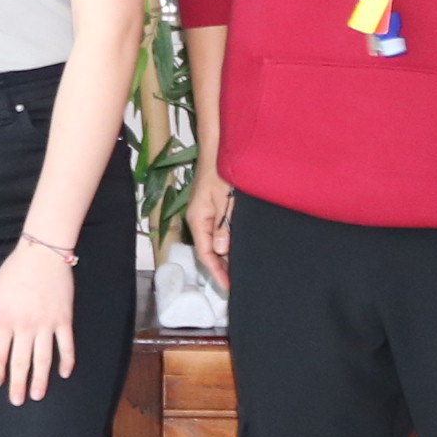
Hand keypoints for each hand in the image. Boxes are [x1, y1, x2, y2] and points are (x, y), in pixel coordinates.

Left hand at [0, 239, 79, 403]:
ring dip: (40, 380)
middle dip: (18, 384)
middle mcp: (24, 325)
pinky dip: (67, 361)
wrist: (43, 253)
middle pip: (20, 362)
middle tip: (17, 401)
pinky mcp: (64, 319)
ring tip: (38, 395)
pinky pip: (66, 345)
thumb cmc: (15, 270)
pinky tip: (64, 374)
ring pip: (43, 359)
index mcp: (4, 319)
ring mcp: (46, 324)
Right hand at [188, 161, 236, 295]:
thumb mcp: (226, 199)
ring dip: (225, 256)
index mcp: (198, 219)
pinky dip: (227, 243)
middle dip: (221, 268)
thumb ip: (224, 225)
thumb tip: (222, 249)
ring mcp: (205, 215)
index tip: (229, 286)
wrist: (219, 150)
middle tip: (237, 283)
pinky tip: (237, 249)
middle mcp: (199, 220)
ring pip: (213, 242)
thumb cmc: (221, 171)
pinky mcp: (212, 210)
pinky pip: (218, 232)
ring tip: (239, 271)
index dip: (217, 271)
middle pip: (208, 251)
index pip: (205, 253)